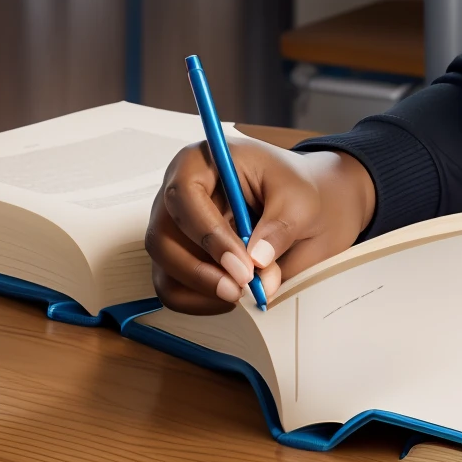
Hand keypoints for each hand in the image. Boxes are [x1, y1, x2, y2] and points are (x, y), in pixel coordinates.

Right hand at [145, 139, 375, 312]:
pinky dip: (200, 301)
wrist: (293, 204)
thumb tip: (258, 258)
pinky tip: (232, 296)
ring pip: (164, 268)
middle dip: (200, 270)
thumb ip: (280, 225)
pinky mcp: (175, 258)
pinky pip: (172, 288)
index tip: (241, 262)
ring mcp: (171, 228)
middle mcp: (176, 194)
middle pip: (162, 236)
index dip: (207, 232)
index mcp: (200, 161)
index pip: (184, 193)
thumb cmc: (290, 188)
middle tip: (241, 288)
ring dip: (201, 289)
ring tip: (244, 293)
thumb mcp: (298, 198)